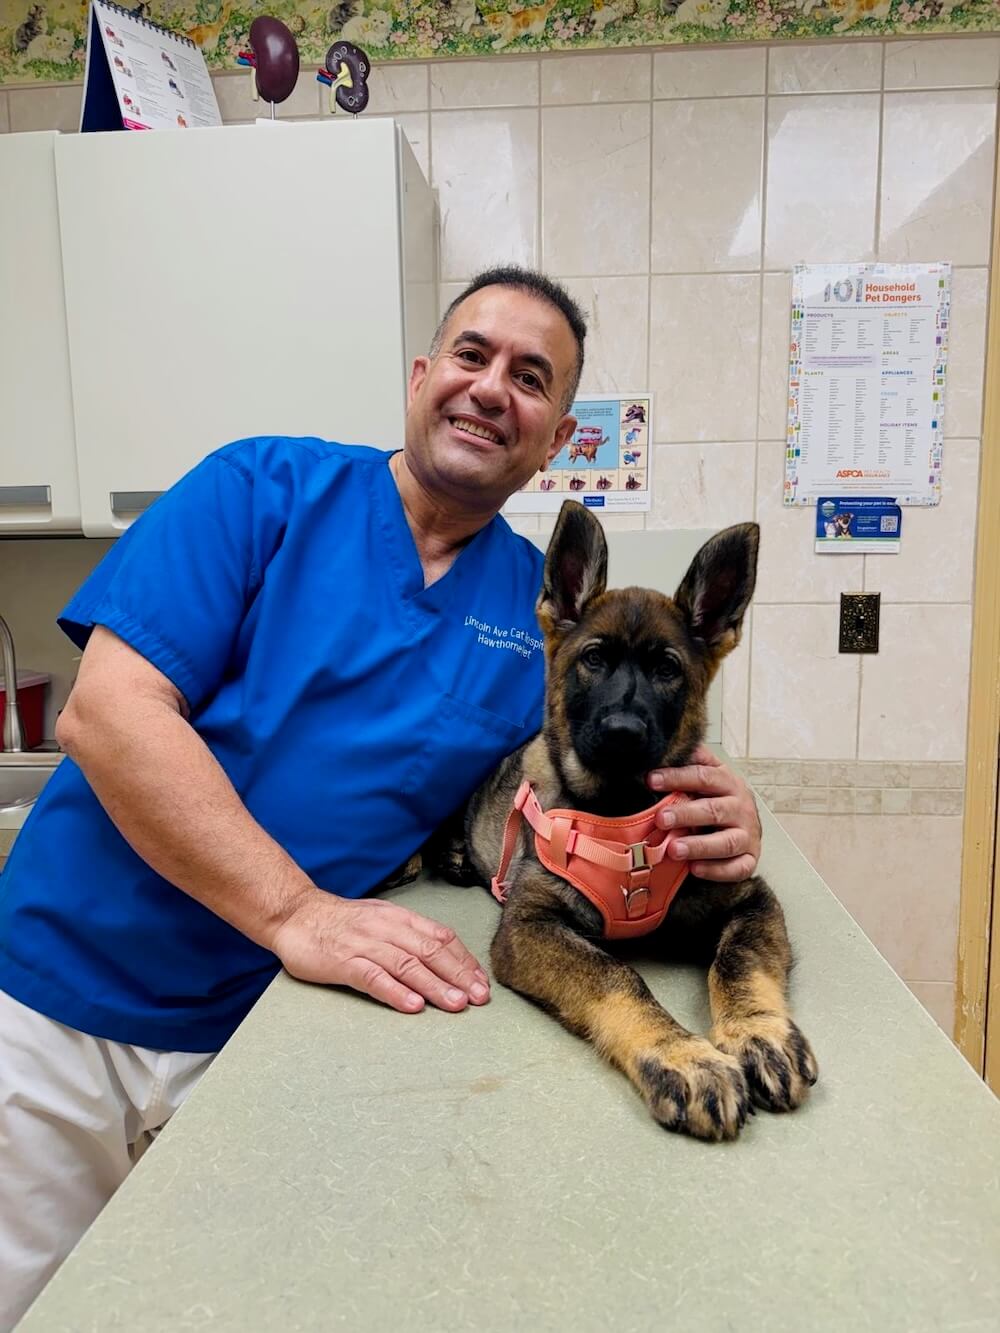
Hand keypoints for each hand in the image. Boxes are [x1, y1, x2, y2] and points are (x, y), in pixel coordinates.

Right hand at [271, 890, 490, 1014]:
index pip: (441, 937)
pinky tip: (412, 1006)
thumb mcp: (383, 919)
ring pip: (407, 965)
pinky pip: (373, 977)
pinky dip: (395, 992)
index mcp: (400, 918)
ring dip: (434, 986)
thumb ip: (411, 936)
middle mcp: (387, 929)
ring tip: (455, 1004)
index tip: (482, 982)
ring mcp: (365, 945)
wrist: (296, 915)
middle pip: (430, 951)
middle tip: (479, 997)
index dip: (464, 960)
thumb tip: (446, 957)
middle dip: (458, 975)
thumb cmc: (344, 922)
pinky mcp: (343, 962)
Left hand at [646, 746, 760, 881]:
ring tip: (673, 849)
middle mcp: (741, 808)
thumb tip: (667, 743)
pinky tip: (695, 869)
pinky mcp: (750, 860)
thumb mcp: (709, 776)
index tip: (650, 779)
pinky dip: (716, 870)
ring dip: (699, 845)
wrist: (748, 827)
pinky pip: (737, 868)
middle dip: (686, 814)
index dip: (677, 777)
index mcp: (728, 782)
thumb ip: (693, 761)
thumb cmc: (718, 799)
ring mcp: (747, 835)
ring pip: (726, 842)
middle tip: (661, 818)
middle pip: (714, 810)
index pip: (703, 776)